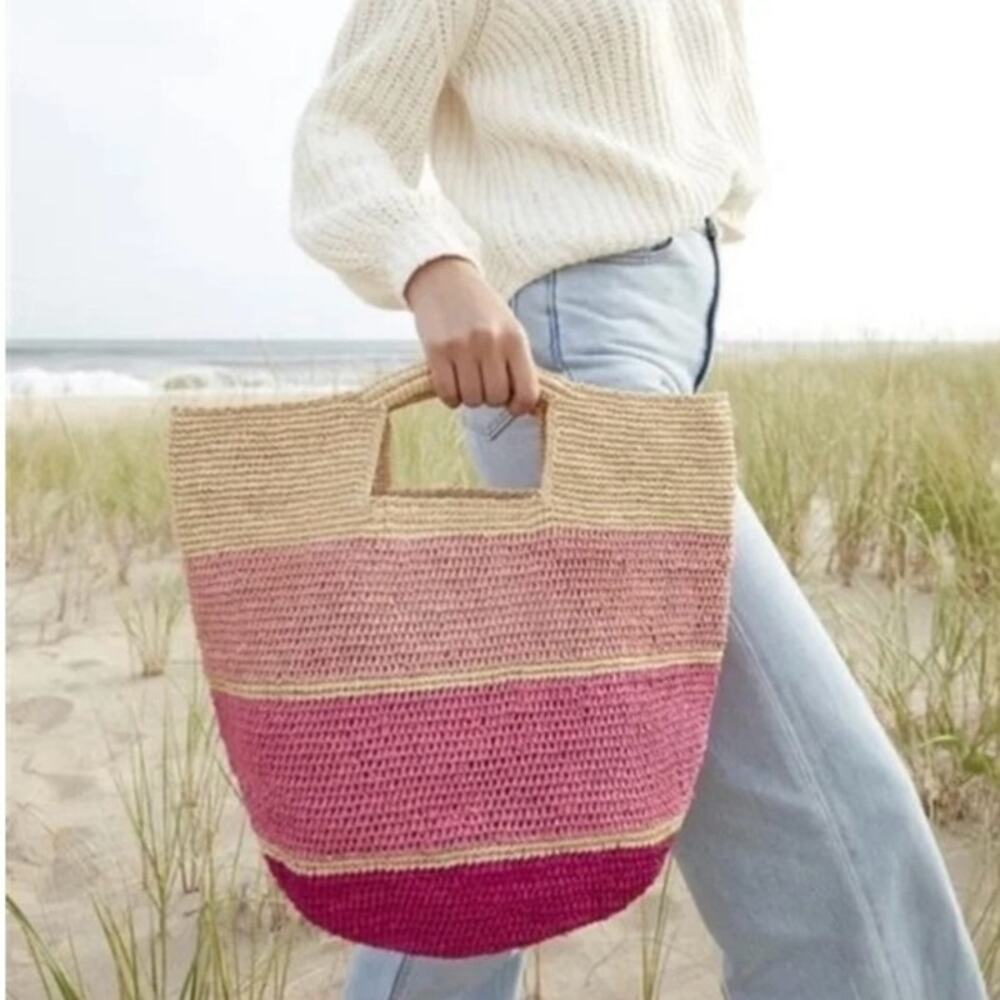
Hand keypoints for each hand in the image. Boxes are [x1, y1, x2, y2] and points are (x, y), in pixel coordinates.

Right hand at [403, 255, 540, 415]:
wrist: (444, 280)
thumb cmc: (481, 310)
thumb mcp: (510, 329)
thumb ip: (519, 364)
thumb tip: (526, 406)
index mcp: (515, 339)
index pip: (527, 393)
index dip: (519, 406)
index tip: (511, 403)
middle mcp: (491, 343)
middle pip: (496, 398)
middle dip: (491, 398)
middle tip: (483, 383)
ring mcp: (462, 347)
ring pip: (472, 399)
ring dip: (469, 397)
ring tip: (467, 380)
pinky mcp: (436, 351)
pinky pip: (447, 393)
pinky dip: (450, 397)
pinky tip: (451, 383)